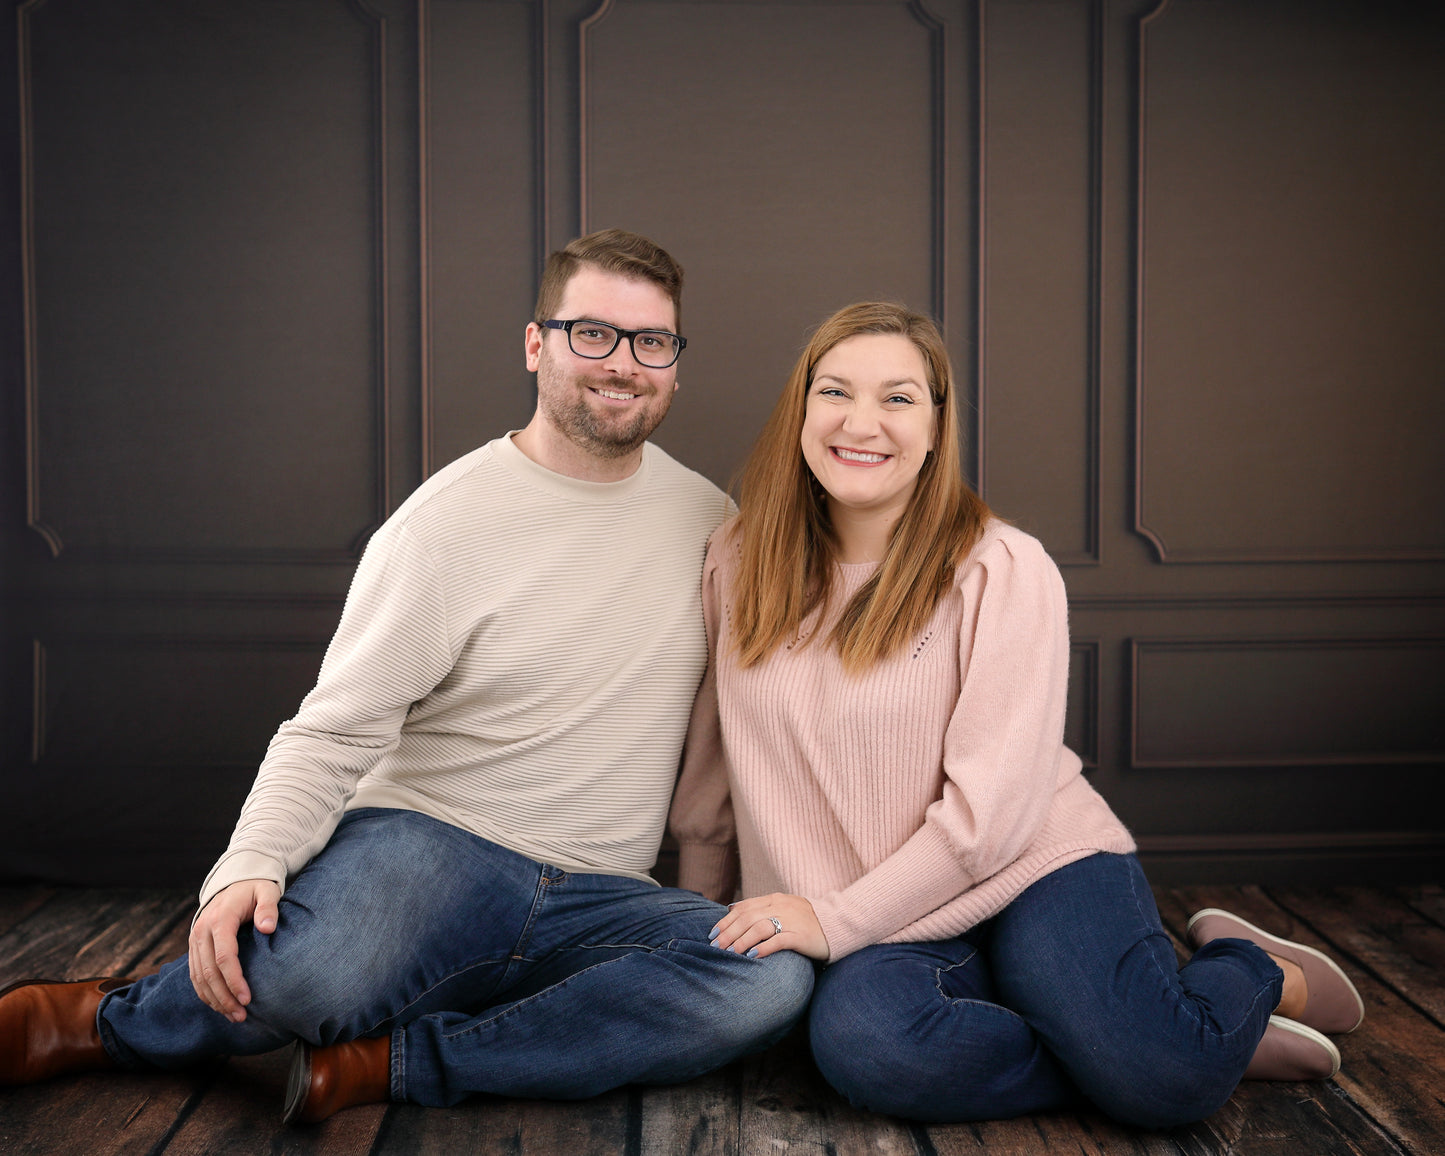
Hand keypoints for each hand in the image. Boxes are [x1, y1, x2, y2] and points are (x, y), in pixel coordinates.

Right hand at [188, 878, 280, 1021]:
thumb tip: (267, 927)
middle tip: (241, 1016)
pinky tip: (219, 1006)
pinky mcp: (194, 947)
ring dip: (214, 999)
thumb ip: (268, 907)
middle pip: (208, 972)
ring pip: (198, 977)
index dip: (234, 979)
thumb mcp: (267, 891)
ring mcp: (195, 940)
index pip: (223, 956)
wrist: (234, 881)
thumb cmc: (255, 888)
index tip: (247, 998)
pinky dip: (205, 992)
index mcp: (220, 919)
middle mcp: (201, 931)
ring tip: (233, 1016)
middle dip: (224, 997)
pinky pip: (195, 974)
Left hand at [709, 893, 828, 960]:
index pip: (744, 908)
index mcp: (775, 899)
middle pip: (748, 918)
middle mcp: (781, 907)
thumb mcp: (783, 907)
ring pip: (760, 928)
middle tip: (715, 947)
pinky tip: (753, 956)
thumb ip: (760, 908)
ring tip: (730, 953)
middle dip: (729, 933)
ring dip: (742, 940)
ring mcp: (792, 921)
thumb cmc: (806, 919)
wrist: (838, 923)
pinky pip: (779, 940)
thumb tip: (731, 910)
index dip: (726, 921)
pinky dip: (764, 947)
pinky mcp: (801, 936)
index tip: (712, 934)